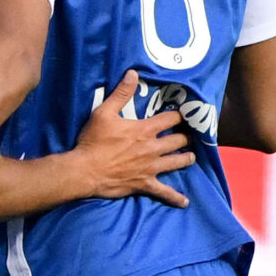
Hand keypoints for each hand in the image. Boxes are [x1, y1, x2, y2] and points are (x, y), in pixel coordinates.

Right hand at [74, 71, 192, 206]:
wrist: (85, 170)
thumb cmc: (93, 141)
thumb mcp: (103, 112)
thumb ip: (120, 94)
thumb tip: (133, 73)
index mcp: (145, 130)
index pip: (171, 119)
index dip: (180, 115)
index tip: (186, 112)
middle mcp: (153, 148)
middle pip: (179, 140)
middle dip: (186, 136)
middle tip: (190, 134)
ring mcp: (151, 167)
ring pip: (178, 162)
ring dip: (186, 158)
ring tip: (190, 156)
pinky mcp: (145, 183)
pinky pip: (164, 192)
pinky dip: (175, 197)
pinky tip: (184, 201)